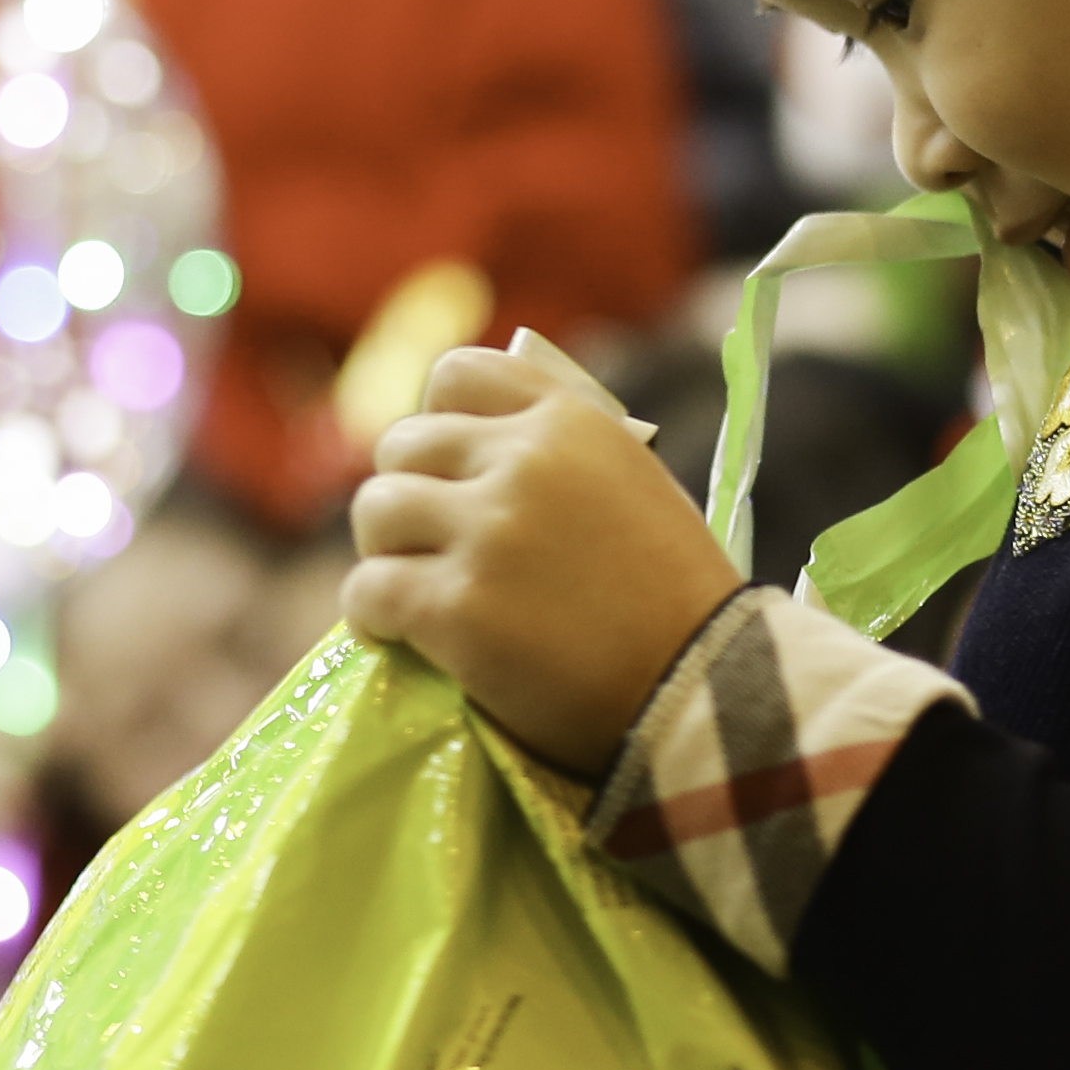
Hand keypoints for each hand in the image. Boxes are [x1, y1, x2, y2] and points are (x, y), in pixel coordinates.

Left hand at [340, 343, 740, 774]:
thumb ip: (560, 460)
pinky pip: (367, 588)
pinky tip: (396, 632)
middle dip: (407, 496)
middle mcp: (523, 461)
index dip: (437, 421)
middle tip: (424, 546)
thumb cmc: (680, 605)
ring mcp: (486, 533)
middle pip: (401, 446)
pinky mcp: (455, 608)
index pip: (457, 375)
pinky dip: (371, 612)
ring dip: (384, 550)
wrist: (702, 694)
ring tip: (409, 587)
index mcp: (572, 422)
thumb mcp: (633, 490)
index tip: (445, 470)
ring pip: (375, 510)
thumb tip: (473, 457)